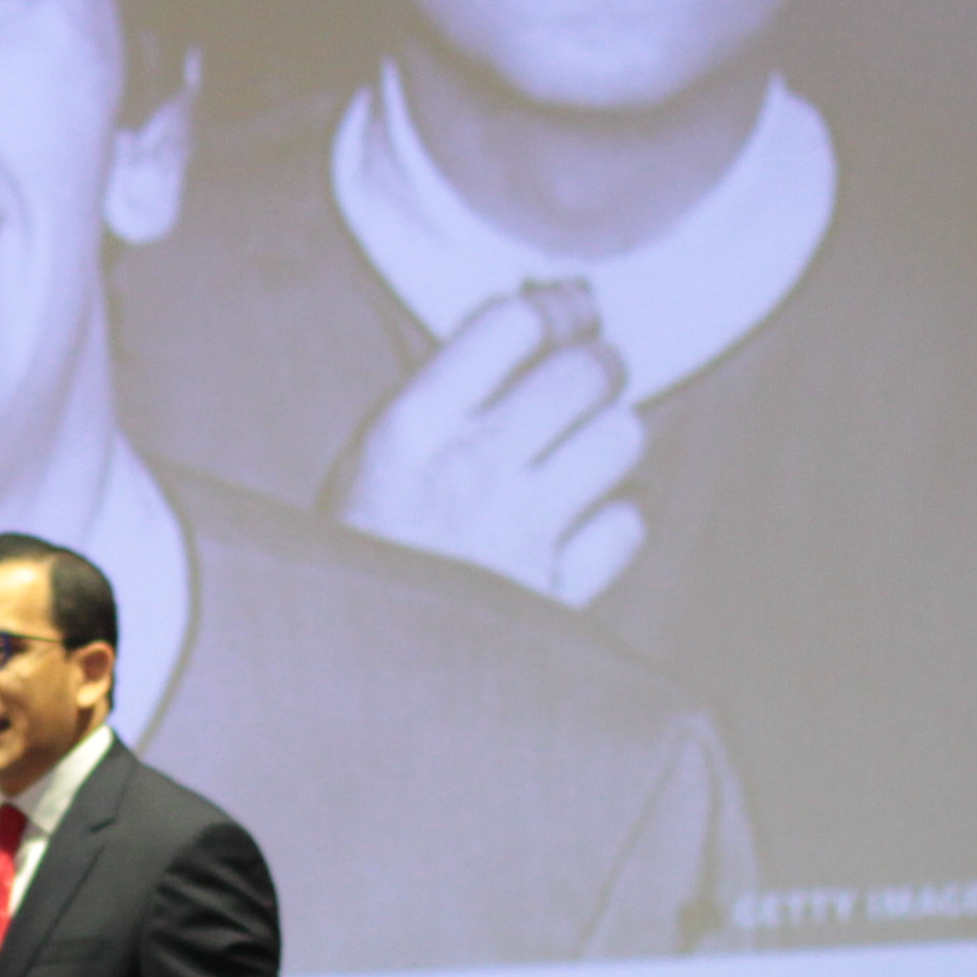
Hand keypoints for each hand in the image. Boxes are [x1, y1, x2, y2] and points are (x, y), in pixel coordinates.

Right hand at [325, 282, 647, 608]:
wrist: (349, 669)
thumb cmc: (357, 556)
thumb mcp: (368, 460)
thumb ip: (439, 399)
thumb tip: (524, 329)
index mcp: (412, 428)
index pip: (514, 324)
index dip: (557, 307)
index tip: (571, 311)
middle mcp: (474, 470)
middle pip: (584, 373)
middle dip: (601, 362)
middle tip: (594, 373)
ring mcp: (522, 532)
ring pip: (620, 438)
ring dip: (615, 432)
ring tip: (593, 442)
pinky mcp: (557, 592)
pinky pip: (627, 524)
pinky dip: (619, 516)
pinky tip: (592, 516)